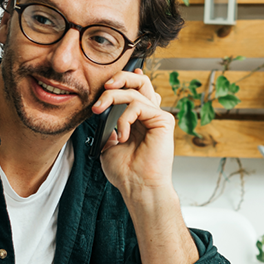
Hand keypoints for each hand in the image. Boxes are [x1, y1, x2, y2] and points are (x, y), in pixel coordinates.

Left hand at [93, 68, 173, 192]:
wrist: (137, 186)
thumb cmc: (124, 171)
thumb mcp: (108, 142)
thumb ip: (108, 124)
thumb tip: (103, 108)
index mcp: (138, 118)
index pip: (134, 89)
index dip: (122, 80)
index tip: (104, 85)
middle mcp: (149, 115)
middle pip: (140, 81)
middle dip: (119, 77)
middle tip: (104, 86)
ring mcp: (157, 117)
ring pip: (135, 90)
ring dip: (112, 97)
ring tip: (99, 112)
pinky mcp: (164, 121)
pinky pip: (138, 106)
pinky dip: (124, 118)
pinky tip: (122, 135)